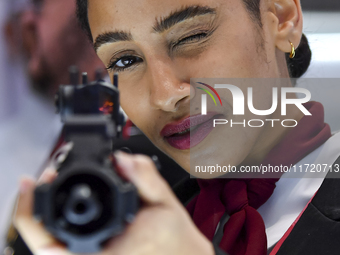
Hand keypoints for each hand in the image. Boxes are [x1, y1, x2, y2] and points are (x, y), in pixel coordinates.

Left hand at [14, 152, 213, 254]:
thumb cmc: (177, 243)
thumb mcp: (167, 206)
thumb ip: (146, 179)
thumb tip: (122, 160)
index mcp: (102, 254)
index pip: (49, 244)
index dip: (33, 211)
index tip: (35, 183)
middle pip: (45, 241)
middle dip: (38, 208)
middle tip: (45, 180)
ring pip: (54, 243)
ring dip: (48, 215)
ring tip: (54, 188)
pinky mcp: (97, 254)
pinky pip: (69, 242)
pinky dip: (62, 223)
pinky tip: (69, 205)